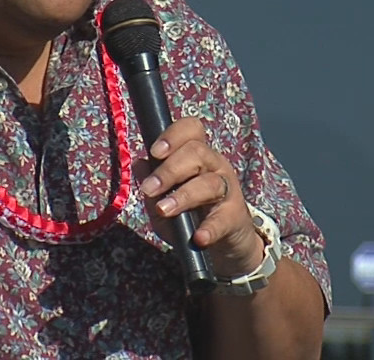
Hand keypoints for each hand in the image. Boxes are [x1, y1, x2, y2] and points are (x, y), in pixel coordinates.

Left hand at [135, 117, 267, 277]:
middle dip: (169, 170)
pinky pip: (222, 219)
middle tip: (148, 189)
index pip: (191, 130)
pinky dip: (210, 227)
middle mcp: (215, 165)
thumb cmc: (189, 215)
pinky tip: (198, 237)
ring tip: (164, 210)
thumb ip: (151, 183)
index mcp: (197, 154)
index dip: (173, 136)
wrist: (222, 244)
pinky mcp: (234, 217)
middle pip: (197, 152)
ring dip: (183, 196)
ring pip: (209, 183)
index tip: (154, 152)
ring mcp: (228, 189)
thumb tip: (139, 163)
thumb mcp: (163, 198)